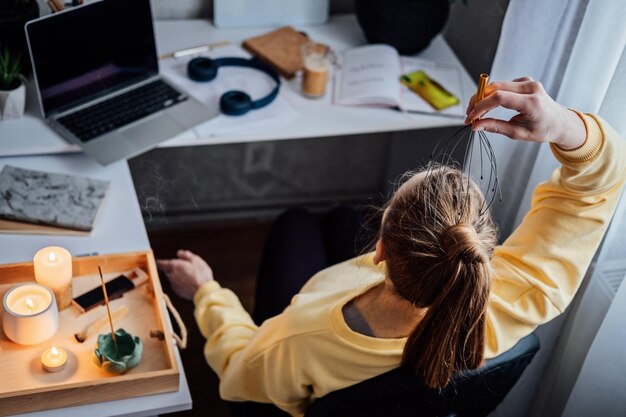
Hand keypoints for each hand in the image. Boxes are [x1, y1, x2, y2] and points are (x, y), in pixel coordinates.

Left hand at [157, 250, 213, 299]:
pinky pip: (176, 285)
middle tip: (180, 266)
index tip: (157, 261)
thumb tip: (179, 253)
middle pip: (167, 270)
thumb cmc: (200, 274)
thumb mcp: (196, 260)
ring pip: (172, 278)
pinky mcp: (178, 291)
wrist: (203, 291)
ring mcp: (174, 284)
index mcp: (174, 266)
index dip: (159, 262)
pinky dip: (180, 283)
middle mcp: (171, 275)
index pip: (161, 263)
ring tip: (188, 275)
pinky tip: (189, 282)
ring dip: (176, 276)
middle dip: (171, 268)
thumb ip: (186, 255)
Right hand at [464, 77, 585, 149]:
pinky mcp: (524, 81)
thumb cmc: (543, 130)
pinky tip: (489, 106)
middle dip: (478, 101)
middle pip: (495, 88)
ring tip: (476, 113)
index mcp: (532, 102)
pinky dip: (492, 95)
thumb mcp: (519, 134)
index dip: (481, 106)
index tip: (471, 117)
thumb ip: (496, 127)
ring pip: (496, 85)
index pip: (499, 98)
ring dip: (483, 98)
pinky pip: (502, 85)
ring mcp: (528, 82)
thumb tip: (476, 126)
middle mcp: (531, 88)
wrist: (560, 122)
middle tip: (469, 115)